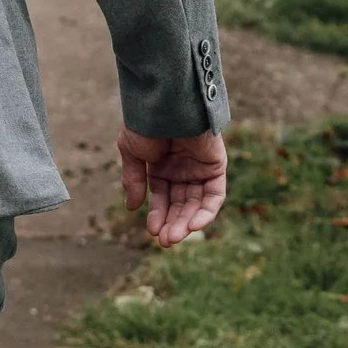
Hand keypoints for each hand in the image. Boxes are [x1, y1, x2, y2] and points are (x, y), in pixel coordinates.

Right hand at [118, 128, 227, 246]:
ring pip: (196, 203)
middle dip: (172, 223)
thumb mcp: (132, 154)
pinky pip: (214, 195)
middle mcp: (182, 169)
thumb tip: (131, 208)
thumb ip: (135, 181)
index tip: (152, 231)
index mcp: (161, 166)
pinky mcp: (216, 167)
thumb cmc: (146, 125)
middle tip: (165, 242)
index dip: (158, 215)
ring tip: (174, 237)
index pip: (162, 197)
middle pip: (180, 204)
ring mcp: (200, 169)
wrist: (166, 106)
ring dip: (186, 222)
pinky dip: (206, 212)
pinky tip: (193, 225)